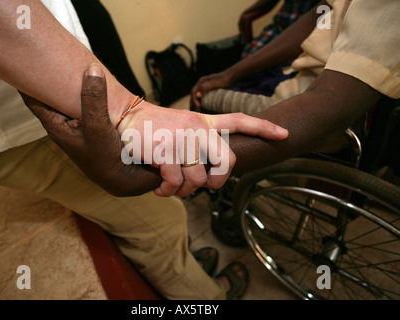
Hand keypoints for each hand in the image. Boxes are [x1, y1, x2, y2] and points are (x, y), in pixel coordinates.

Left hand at [21, 64, 160, 196]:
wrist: (126, 179)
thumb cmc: (105, 158)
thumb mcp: (98, 126)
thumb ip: (94, 98)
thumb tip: (91, 69)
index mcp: (56, 126)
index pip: (32, 99)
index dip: (26, 80)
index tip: (25, 60)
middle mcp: (64, 123)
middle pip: (50, 95)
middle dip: (50, 77)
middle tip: (50, 54)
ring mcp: (79, 124)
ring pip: (70, 98)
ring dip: (71, 84)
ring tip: (71, 61)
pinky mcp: (94, 124)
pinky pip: (86, 102)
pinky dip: (87, 92)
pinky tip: (94, 80)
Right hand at [117, 99, 288, 197]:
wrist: (125, 116)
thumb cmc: (154, 127)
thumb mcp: (181, 125)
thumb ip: (199, 142)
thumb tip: (205, 175)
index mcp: (204, 121)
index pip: (239, 121)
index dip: (263, 129)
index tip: (284, 135)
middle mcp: (197, 129)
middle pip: (228, 160)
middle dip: (219, 180)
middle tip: (206, 185)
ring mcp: (182, 139)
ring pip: (199, 179)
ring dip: (185, 190)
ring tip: (171, 187)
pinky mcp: (165, 151)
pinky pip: (176, 182)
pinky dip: (168, 191)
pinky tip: (160, 189)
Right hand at [190, 71, 233, 108]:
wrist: (231, 77)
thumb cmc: (224, 80)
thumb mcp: (215, 83)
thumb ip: (206, 87)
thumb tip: (197, 95)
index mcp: (201, 81)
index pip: (194, 92)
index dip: (194, 100)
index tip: (198, 107)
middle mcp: (202, 83)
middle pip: (194, 93)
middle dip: (193, 102)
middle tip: (195, 110)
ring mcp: (205, 86)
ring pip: (197, 94)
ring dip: (196, 102)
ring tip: (197, 110)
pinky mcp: (209, 89)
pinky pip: (202, 95)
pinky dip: (201, 101)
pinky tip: (203, 106)